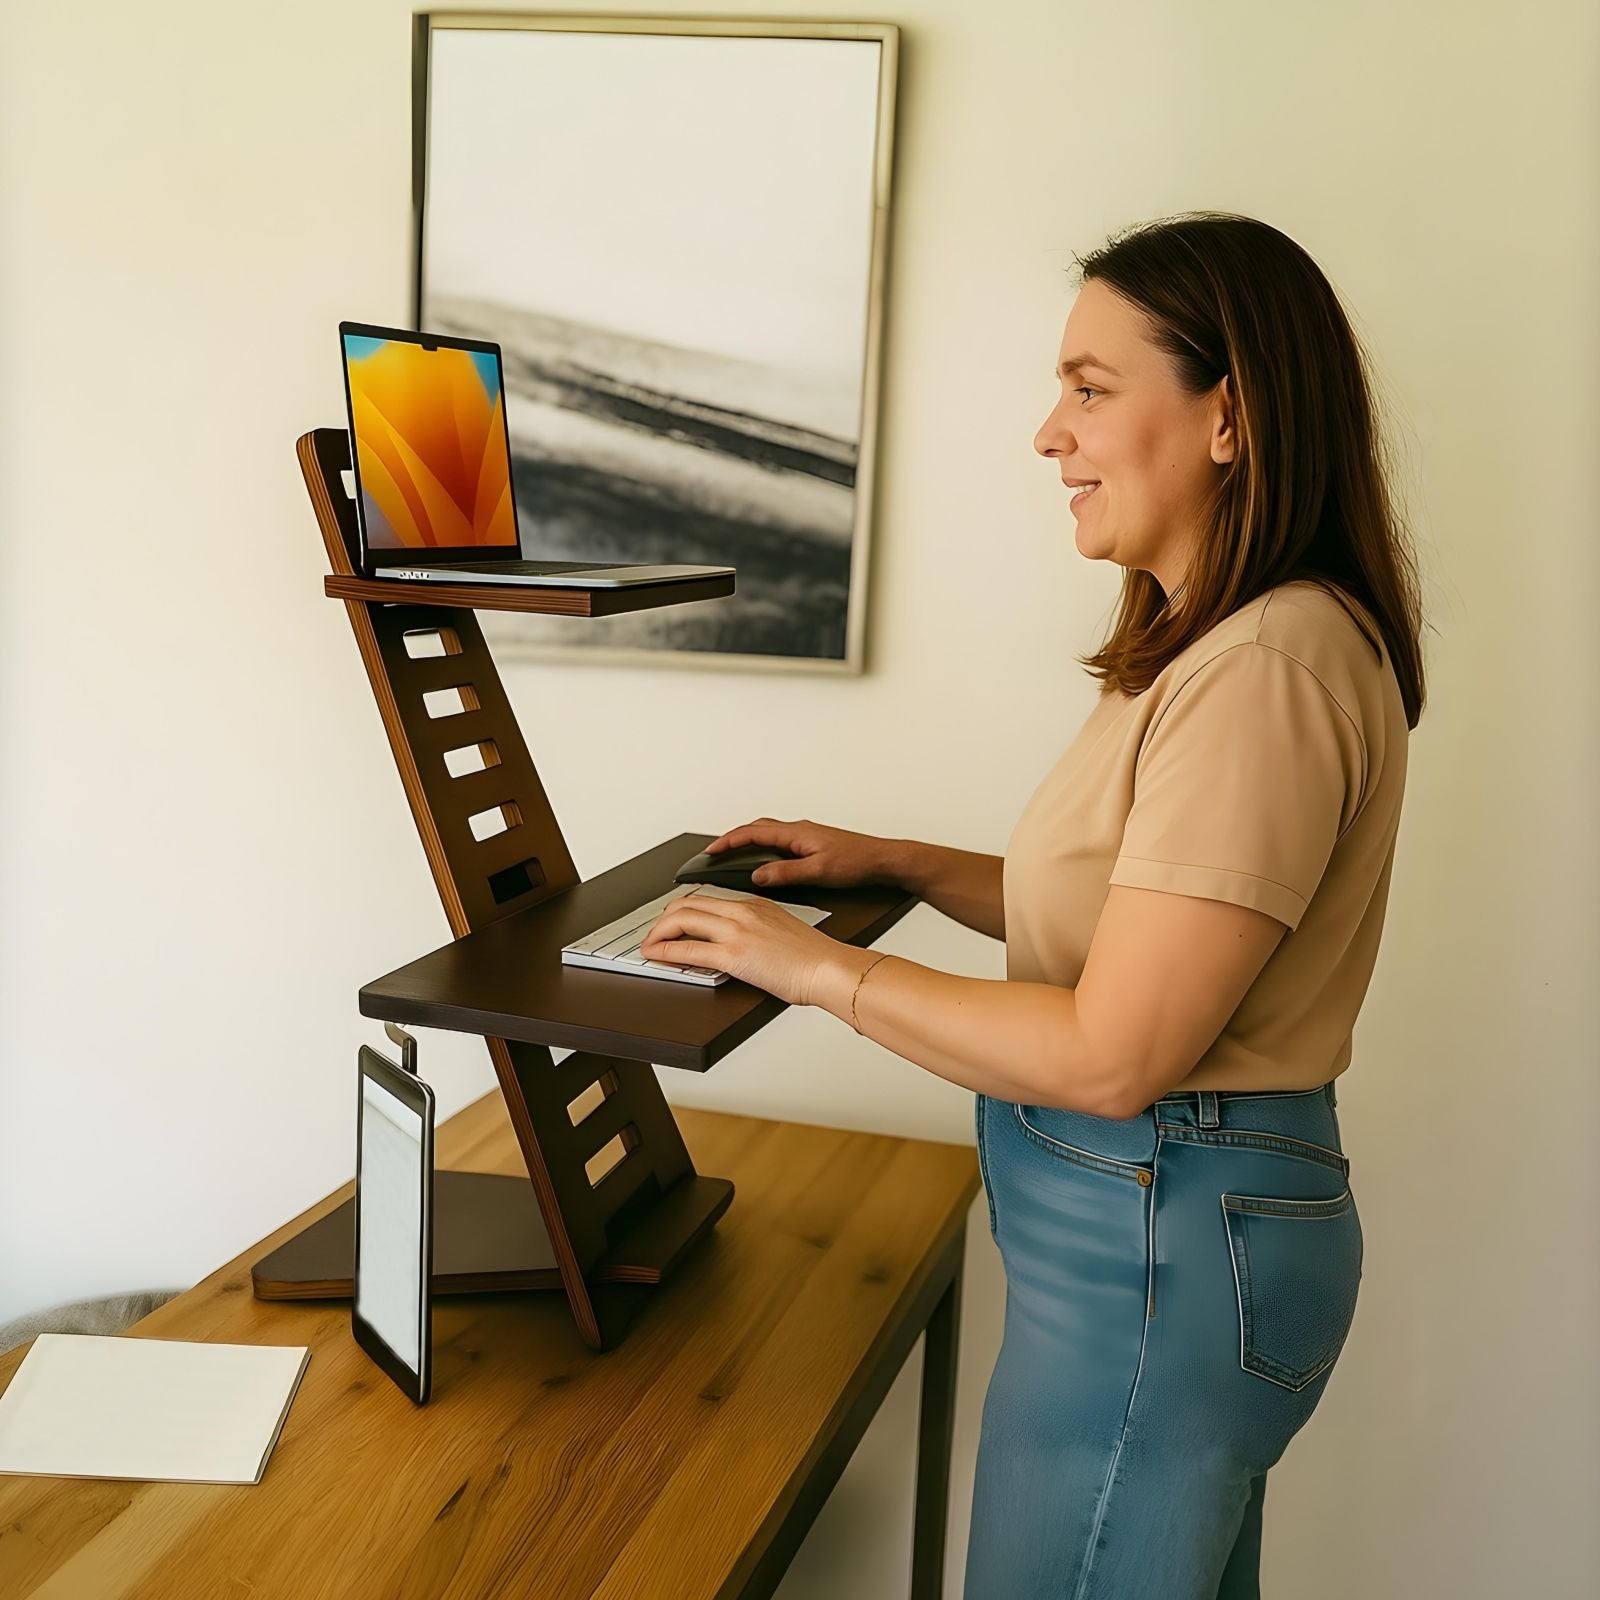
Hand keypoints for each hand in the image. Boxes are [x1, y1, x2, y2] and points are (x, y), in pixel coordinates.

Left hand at [638, 890, 854, 1006]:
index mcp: (755, 904)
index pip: (707, 898)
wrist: (829, 968)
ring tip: (649, 945)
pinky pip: (688, 949)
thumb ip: (760, 931)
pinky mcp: (734, 955)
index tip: (673, 920)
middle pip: (687, 903)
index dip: (682, 908)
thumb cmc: (815, 958)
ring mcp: (737, 931)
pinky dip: (665, 951)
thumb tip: (745, 947)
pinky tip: (656, 956)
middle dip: (663, 918)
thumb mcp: (783, 932)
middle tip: (655, 933)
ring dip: (658, 932)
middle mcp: (743, 911)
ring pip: (681, 919)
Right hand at [702, 816, 893, 889]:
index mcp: (796, 832)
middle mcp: (799, 829)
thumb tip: (758, 876)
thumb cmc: (857, 862)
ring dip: (748, 840)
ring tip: (733, 853)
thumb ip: (786, 873)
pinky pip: (779, 839)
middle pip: (756, 828)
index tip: (711, 850)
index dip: (728, 841)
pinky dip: (763, 846)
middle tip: (715, 851)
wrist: (883, 860)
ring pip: (768, 832)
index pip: (753, 832)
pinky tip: (765, 859)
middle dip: (733, 838)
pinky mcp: (813, 842)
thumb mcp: (818, 872)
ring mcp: (806, 835)